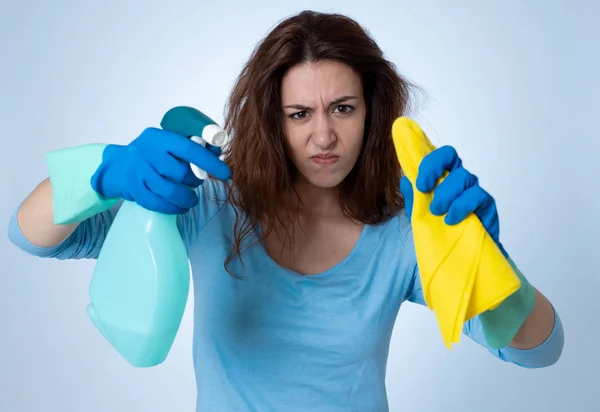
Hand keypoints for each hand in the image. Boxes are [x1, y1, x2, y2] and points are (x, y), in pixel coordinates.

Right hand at [90, 127, 230, 213]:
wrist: (117, 165)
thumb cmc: (151, 153)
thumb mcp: (167, 142)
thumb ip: (191, 144)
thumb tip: (217, 150)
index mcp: (158, 138)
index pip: (188, 149)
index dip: (209, 162)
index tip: (225, 173)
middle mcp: (146, 153)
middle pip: (180, 173)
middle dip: (195, 181)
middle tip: (198, 182)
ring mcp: (138, 172)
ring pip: (169, 191)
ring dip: (186, 199)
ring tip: (192, 200)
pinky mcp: (133, 189)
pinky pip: (157, 203)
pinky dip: (173, 208)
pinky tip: (180, 206)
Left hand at [400, 145, 505, 255]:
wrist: (460, 255)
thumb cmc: (441, 230)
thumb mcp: (420, 215)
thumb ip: (412, 198)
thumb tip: (405, 180)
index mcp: (444, 176)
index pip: (441, 155)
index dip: (430, 162)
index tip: (420, 182)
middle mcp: (460, 179)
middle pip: (452, 157)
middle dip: (434, 171)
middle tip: (424, 190)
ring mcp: (474, 189)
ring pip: (464, 176)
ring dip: (446, 193)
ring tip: (436, 212)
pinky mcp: (487, 204)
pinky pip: (477, 196)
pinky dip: (461, 206)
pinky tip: (451, 220)